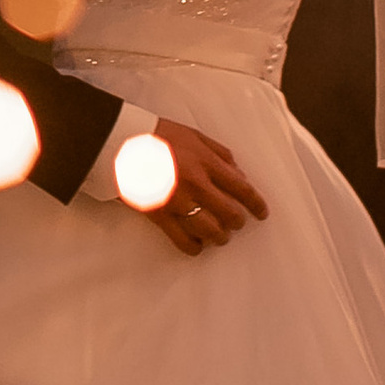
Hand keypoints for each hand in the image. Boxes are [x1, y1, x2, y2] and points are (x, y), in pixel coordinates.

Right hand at [143, 120, 267, 256]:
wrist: (122, 144)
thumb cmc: (160, 137)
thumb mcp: (196, 137)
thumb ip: (221, 155)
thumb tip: (240, 175)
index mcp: (207, 163)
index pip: (242, 189)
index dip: (256, 204)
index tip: (261, 213)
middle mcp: (196, 184)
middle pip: (230, 213)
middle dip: (238, 221)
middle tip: (236, 222)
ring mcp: (178, 202)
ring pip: (210, 231)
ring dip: (219, 236)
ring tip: (219, 236)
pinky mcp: (159, 215)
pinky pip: (183, 240)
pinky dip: (194, 247)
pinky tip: (198, 245)